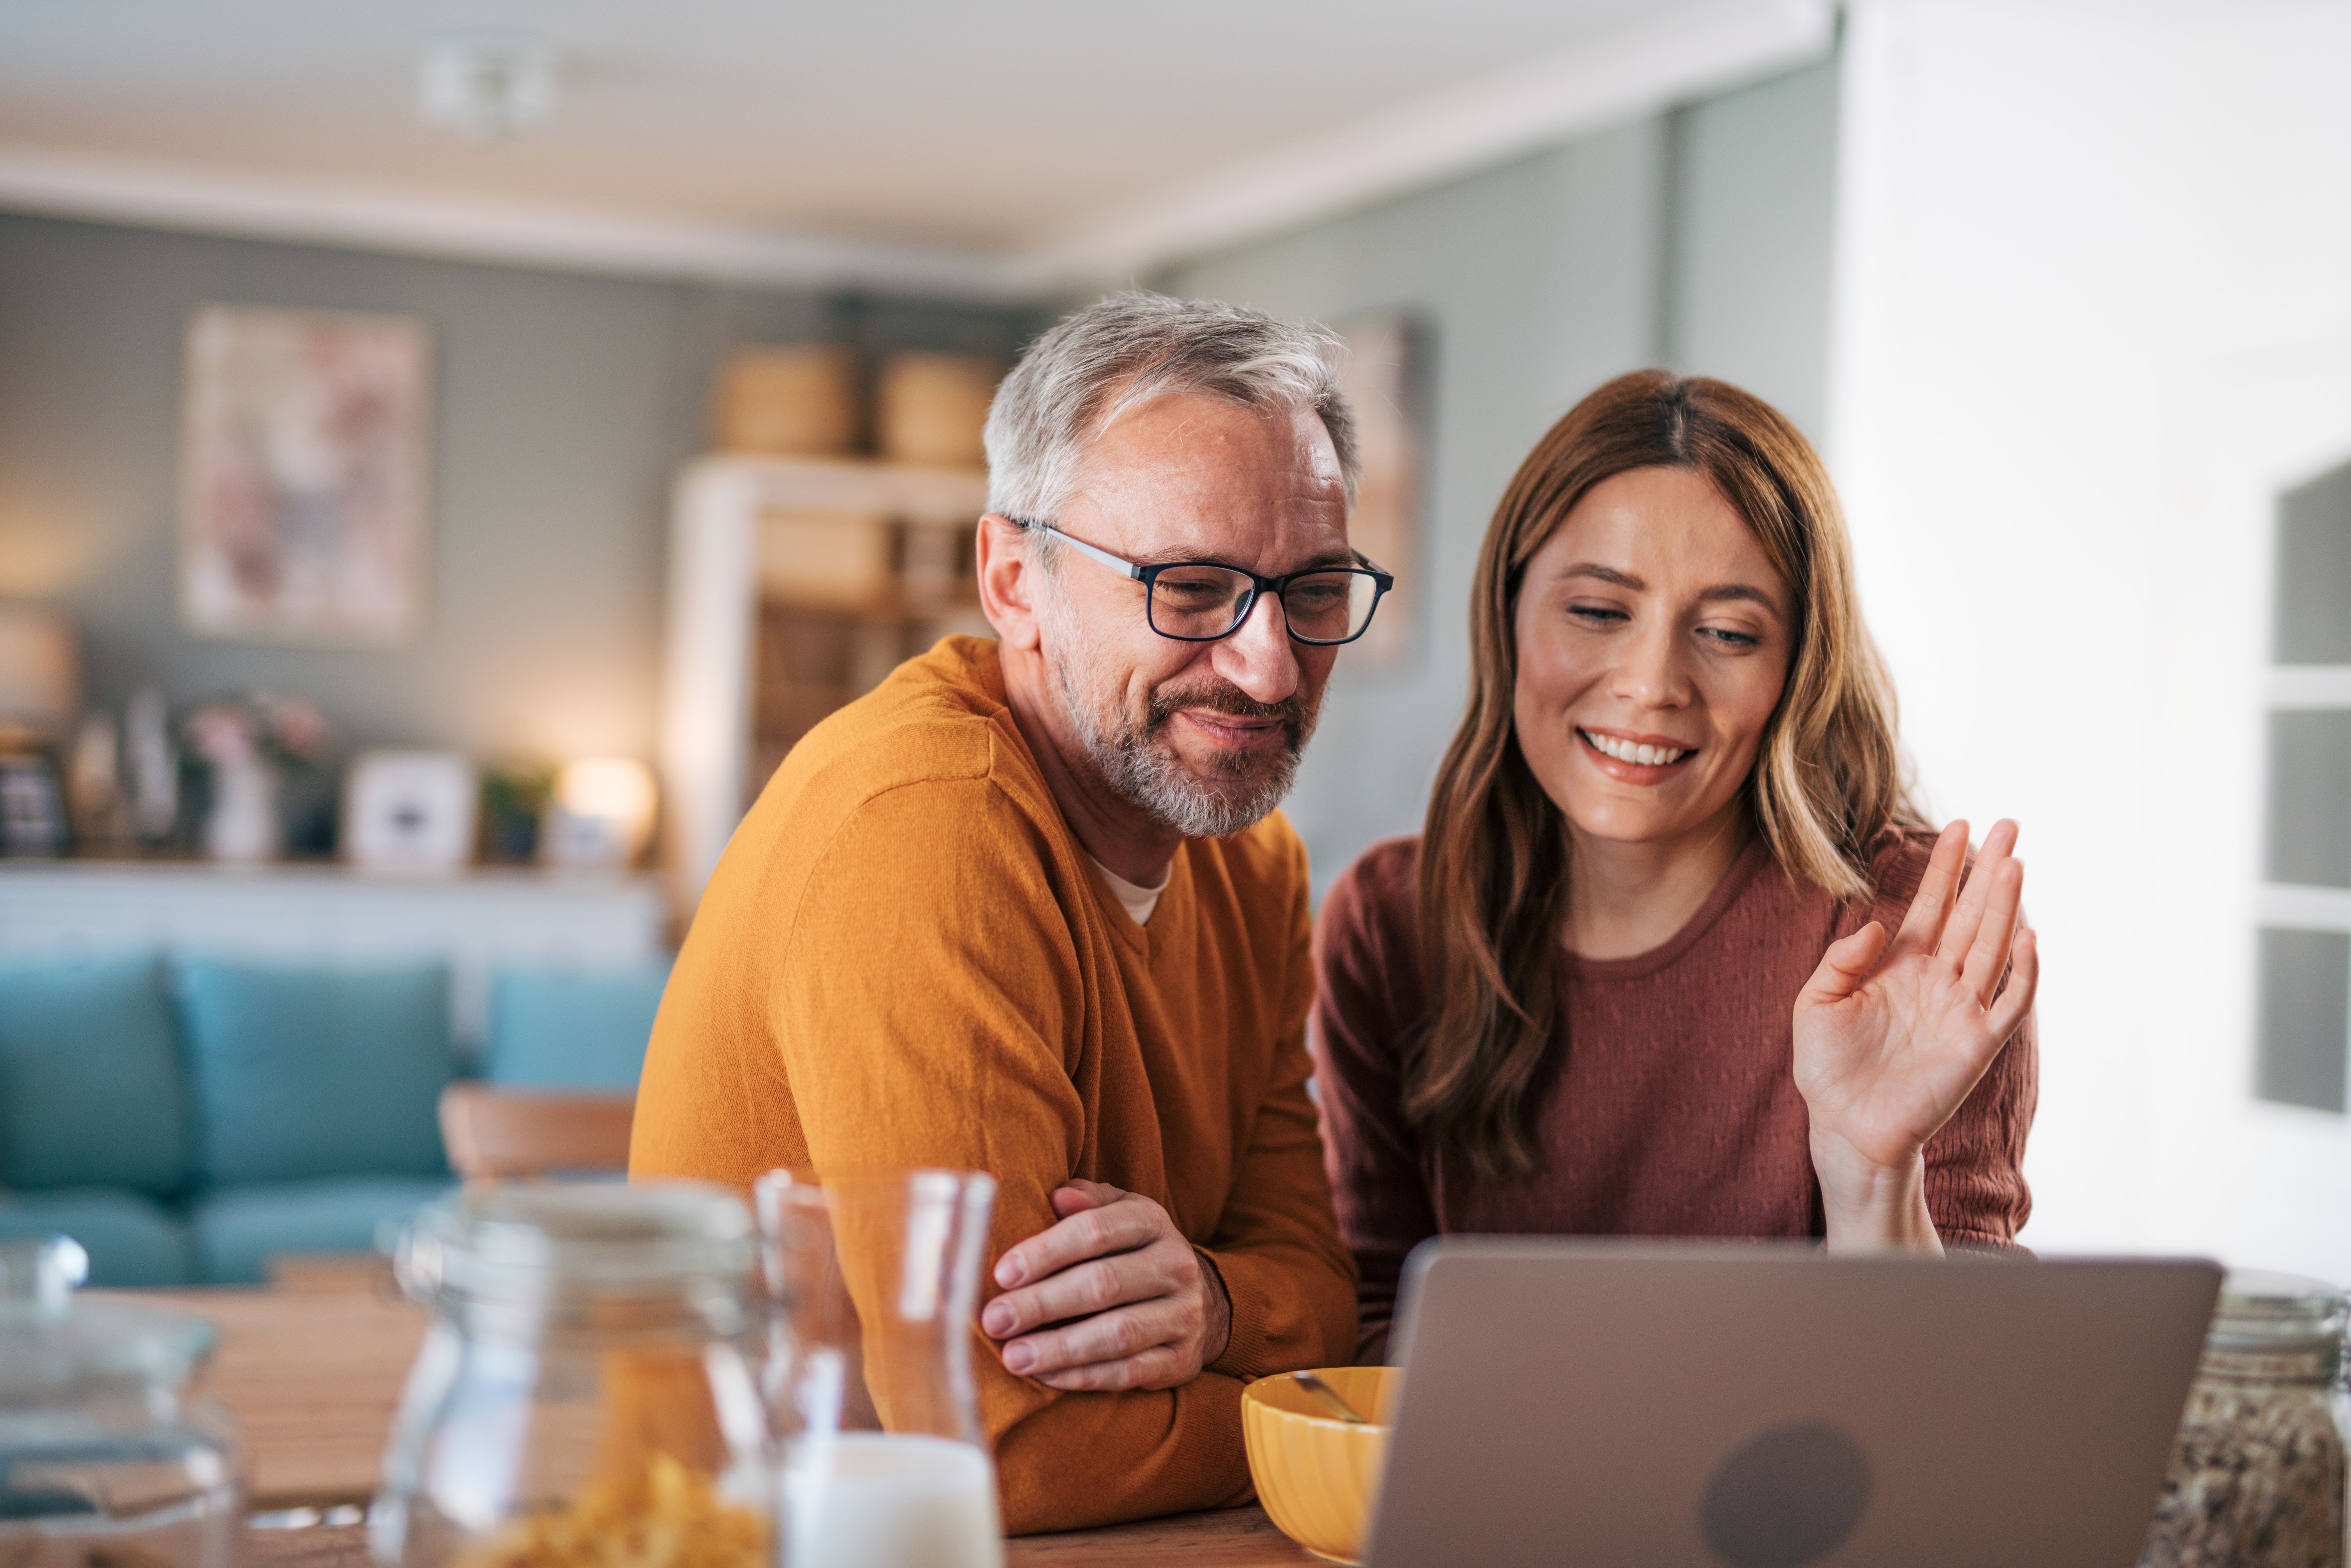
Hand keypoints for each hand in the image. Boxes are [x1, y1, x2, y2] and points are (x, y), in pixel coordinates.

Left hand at [979, 1179, 1231, 1391]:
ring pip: (1117, 1334)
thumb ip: (1089, 1201)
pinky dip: (1083, 1376)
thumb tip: (1057, 1197)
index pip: (1095, 1231)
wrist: (1203, 1301)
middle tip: (994, 1320)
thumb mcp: (1121, 1213)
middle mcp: (1174, 1266)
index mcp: (1152, 1222)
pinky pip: (1128, 1372)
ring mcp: (1182, 1315)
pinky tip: (1045, 1376)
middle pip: (1102, 1284)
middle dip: (1042, 1304)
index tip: (1002, 1274)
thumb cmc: (1136, 1253)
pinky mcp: (1180, 1360)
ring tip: (1013, 1357)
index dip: (1046, 1252)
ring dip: (1059, 1348)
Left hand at [1792, 819, 2038, 1250]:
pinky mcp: (1976, 1045)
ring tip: (2014, 862)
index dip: (1946, 867)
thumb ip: (1840, 960)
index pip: (1931, 905)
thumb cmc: (1827, 1068)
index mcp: (1900, 966)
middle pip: (1970, 915)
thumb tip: (1875, 924)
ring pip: (1992, 947)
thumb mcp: (1815, 1004)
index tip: (1959, 827)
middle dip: (1988, 870)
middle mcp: (1937, 981)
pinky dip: (2022, 972)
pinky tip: (2027, 937)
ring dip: (2005, 906)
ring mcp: (1960, 1010)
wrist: (1844, 1125)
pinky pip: (2009, 1003)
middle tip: (2008, 824)